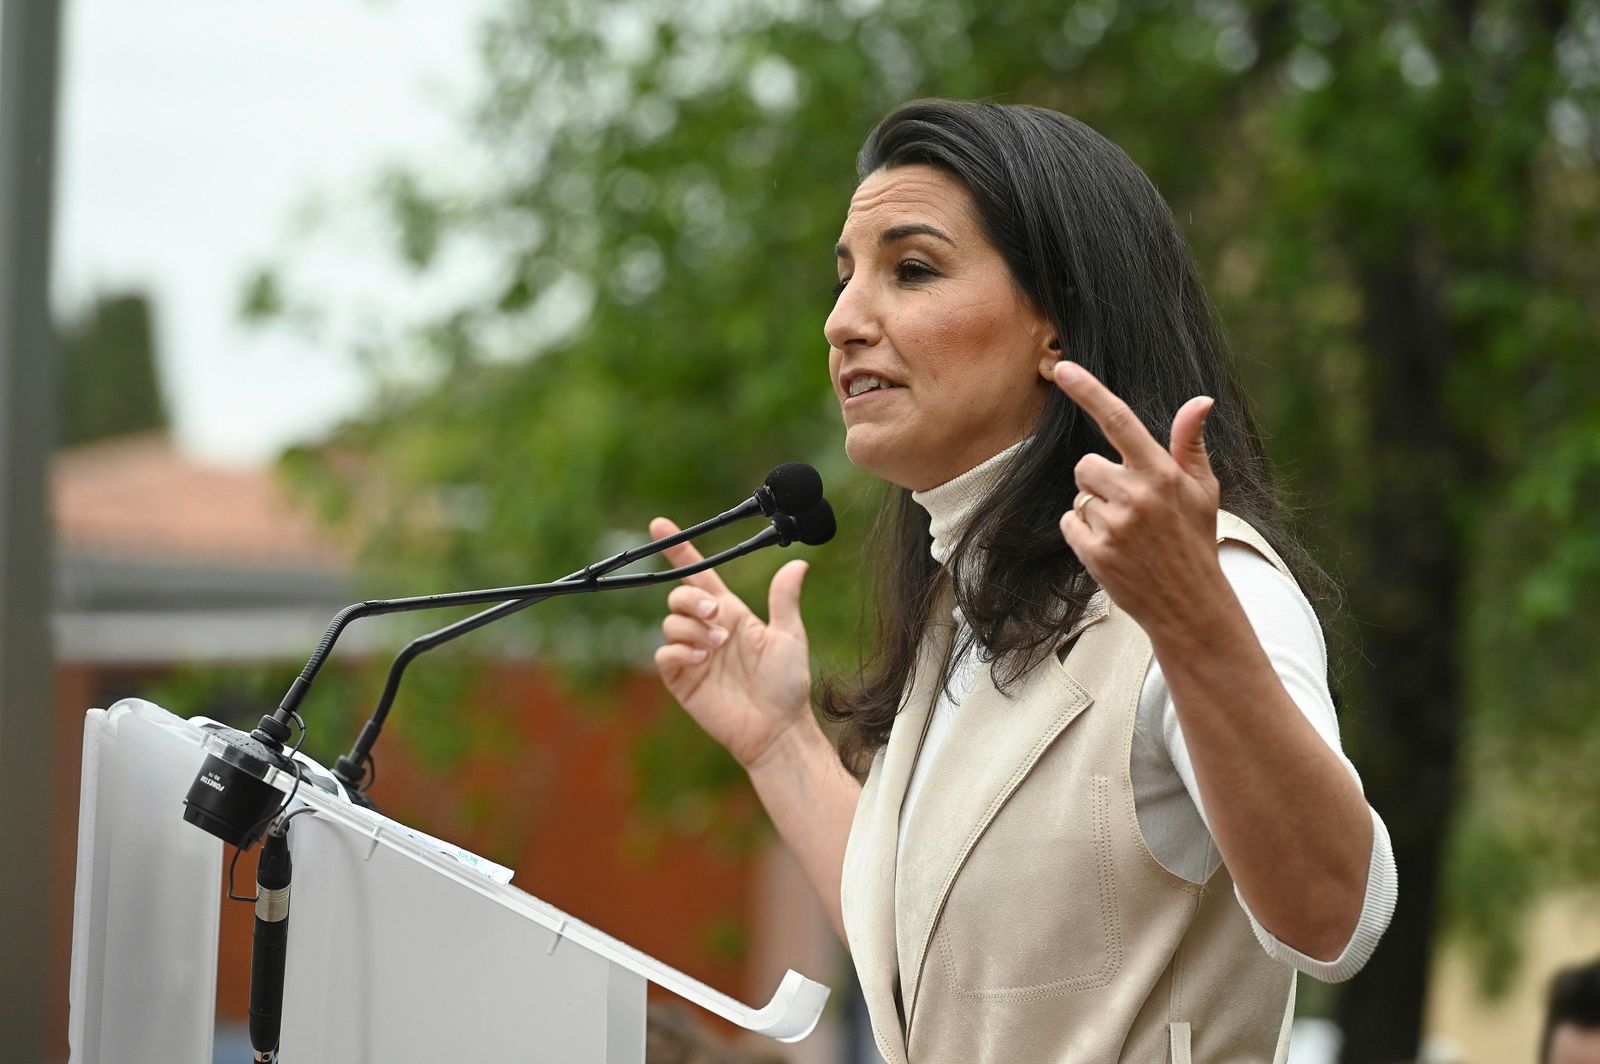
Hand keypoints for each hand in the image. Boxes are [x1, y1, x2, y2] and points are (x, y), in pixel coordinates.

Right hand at [649, 517, 814, 769]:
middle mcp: (708, 629)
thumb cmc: (787, 685)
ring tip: (717, 646)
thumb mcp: (789, 636)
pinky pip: (665, 655)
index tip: (660, 525)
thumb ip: (784, 601)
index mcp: (732, 614)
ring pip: (670, 623)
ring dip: (692, 628)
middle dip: (691, 598)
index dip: (681, 551)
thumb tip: (798, 563)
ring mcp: (693, 654)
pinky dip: (679, 651)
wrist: (777, 729)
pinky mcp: (682, 680)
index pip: (700, 576)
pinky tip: (702, 659)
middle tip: (716, 615)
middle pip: (678, 596)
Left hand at [1052, 360, 1223, 633]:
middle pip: (1085, 465)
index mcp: (1162, 473)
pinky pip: (1069, 523)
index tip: (1064, 369)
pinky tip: (1113, 550)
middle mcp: (1137, 495)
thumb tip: (1201, 400)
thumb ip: (1190, 445)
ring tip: (1127, 533)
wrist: (1191, 606)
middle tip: (1129, 506)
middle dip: (1098, 481)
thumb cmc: (1195, 541)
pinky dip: (1083, 534)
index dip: (1089, 392)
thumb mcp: (1203, 491)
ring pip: (1078, 496)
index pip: (1119, 421)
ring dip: (1094, 510)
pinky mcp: (1096, 552)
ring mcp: (1115, 525)